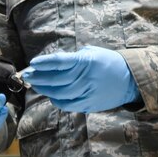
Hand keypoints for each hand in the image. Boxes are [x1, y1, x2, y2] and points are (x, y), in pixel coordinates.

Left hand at [21, 46, 139, 112]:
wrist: (130, 80)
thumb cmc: (109, 62)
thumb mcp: (93, 52)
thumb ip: (74, 57)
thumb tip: (53, 63)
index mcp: (86, 61)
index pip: (60, 61)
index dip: (44, 63)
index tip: (32, 63)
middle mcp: (86, 77)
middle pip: (56, 79)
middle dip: (39, 77)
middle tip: (27, 75)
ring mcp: (88, 92)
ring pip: (60, 93)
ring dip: (45, 89)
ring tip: (35, 85)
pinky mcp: (89, 104)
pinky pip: (68, 104)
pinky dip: (57, 101)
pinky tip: (51, 96)